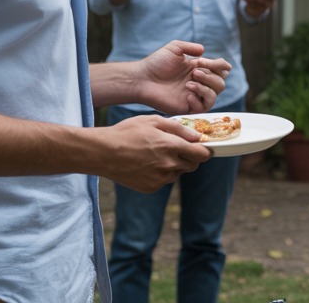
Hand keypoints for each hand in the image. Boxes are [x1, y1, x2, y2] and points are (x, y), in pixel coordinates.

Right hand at [98, 114, 212, 192]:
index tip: (204, 148)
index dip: (205, 151)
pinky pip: (165, 180)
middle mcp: (169, 165)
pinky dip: (162, 173)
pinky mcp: (151, 188)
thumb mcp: (153, 121)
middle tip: (178, 149)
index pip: (202, 154)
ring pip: (179, 173)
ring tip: (157, 154)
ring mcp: (160, 178)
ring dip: (175, 165)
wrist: (103, 153)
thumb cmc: (127, 132)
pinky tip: (148, 164)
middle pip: (193, 165)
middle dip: (190, 157)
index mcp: (171, 146)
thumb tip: (197, 136)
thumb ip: (179, 128)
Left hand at [133, 40, 231, 114]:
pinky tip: (187, 94)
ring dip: (206, 88)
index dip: (219, 65)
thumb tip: (204, 51)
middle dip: (211, 76)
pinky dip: (198, 100)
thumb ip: (190, 47)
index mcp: (200, 69)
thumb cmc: (156, 63)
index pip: (222, 69)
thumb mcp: (174, 48)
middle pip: (221, 83)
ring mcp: (194, 96)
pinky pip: (203, 107)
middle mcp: (200, 83)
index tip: (202, 61)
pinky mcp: (187, 107)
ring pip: (215, 96)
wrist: (142, 79)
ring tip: (189, 82)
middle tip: (194, 71)